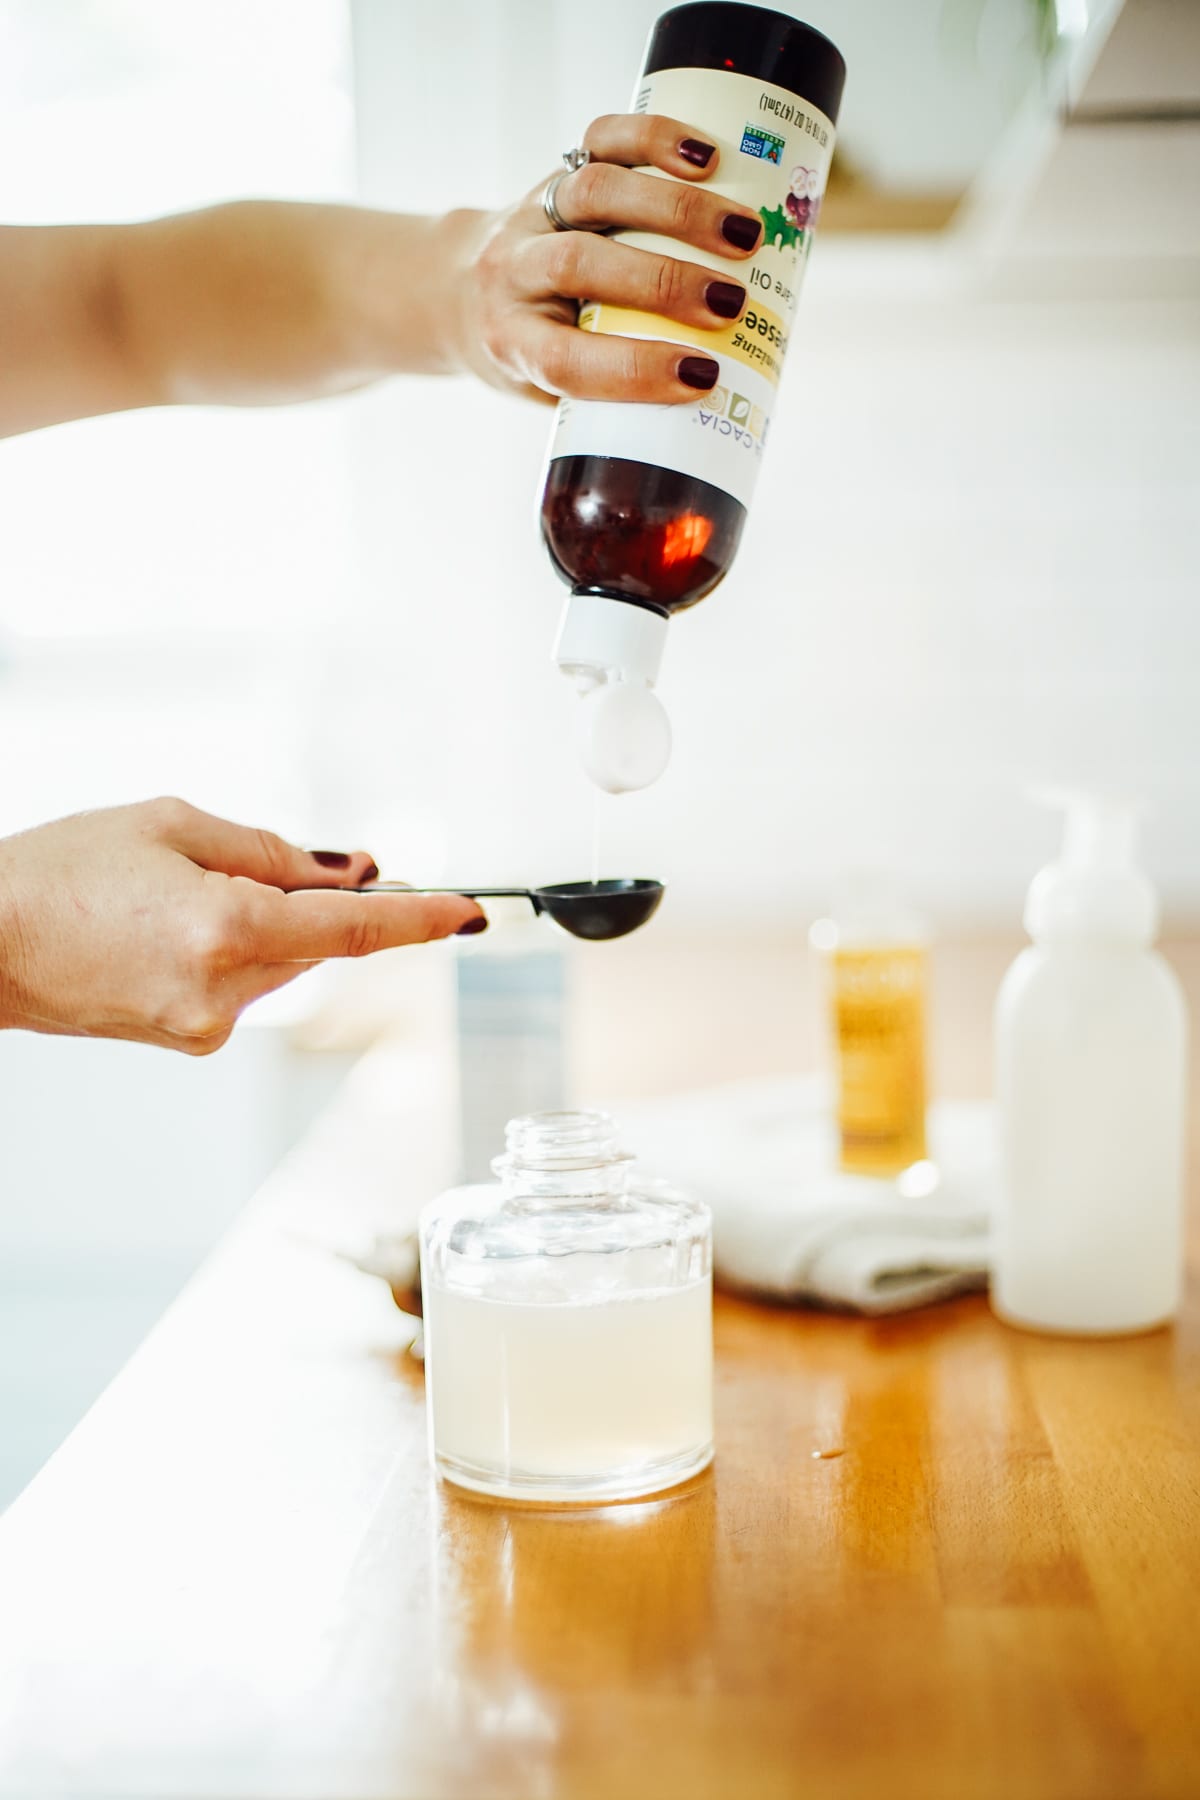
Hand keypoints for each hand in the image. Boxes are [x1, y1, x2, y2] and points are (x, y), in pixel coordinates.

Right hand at [0, 798, 485, 1054]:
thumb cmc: (58, 873)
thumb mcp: (169, 825)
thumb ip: (270, 850)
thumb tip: (350, 871)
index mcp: (226, 928)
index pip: (352, 929)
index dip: (419, 919)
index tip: (470, 914)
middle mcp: (225, 990)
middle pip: (316, 941)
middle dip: (310, 899)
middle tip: (259, 861)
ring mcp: (207, 1026)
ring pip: (282, 963)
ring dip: (264, 923)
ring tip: (175, 895)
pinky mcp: (190, 1040)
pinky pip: (244, 985)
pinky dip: (233, 949)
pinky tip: (168, 929)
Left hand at [451, 112, 763, 404]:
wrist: (461, 292)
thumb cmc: (528, 356)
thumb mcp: (551, 394)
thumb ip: (614, 399)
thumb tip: (717, 400)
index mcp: (509, 341)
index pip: (565, 360)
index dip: (634, 370)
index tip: (702, 377)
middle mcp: (513, 271)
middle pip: (581, 264)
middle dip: (664, 283)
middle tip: (732, 302)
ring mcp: (534, 212)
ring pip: (597, 193)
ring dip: (679, 212)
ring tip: (745, 233)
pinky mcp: (560, 168)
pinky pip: (602, 141)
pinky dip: (656, 139)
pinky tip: (710, 158)